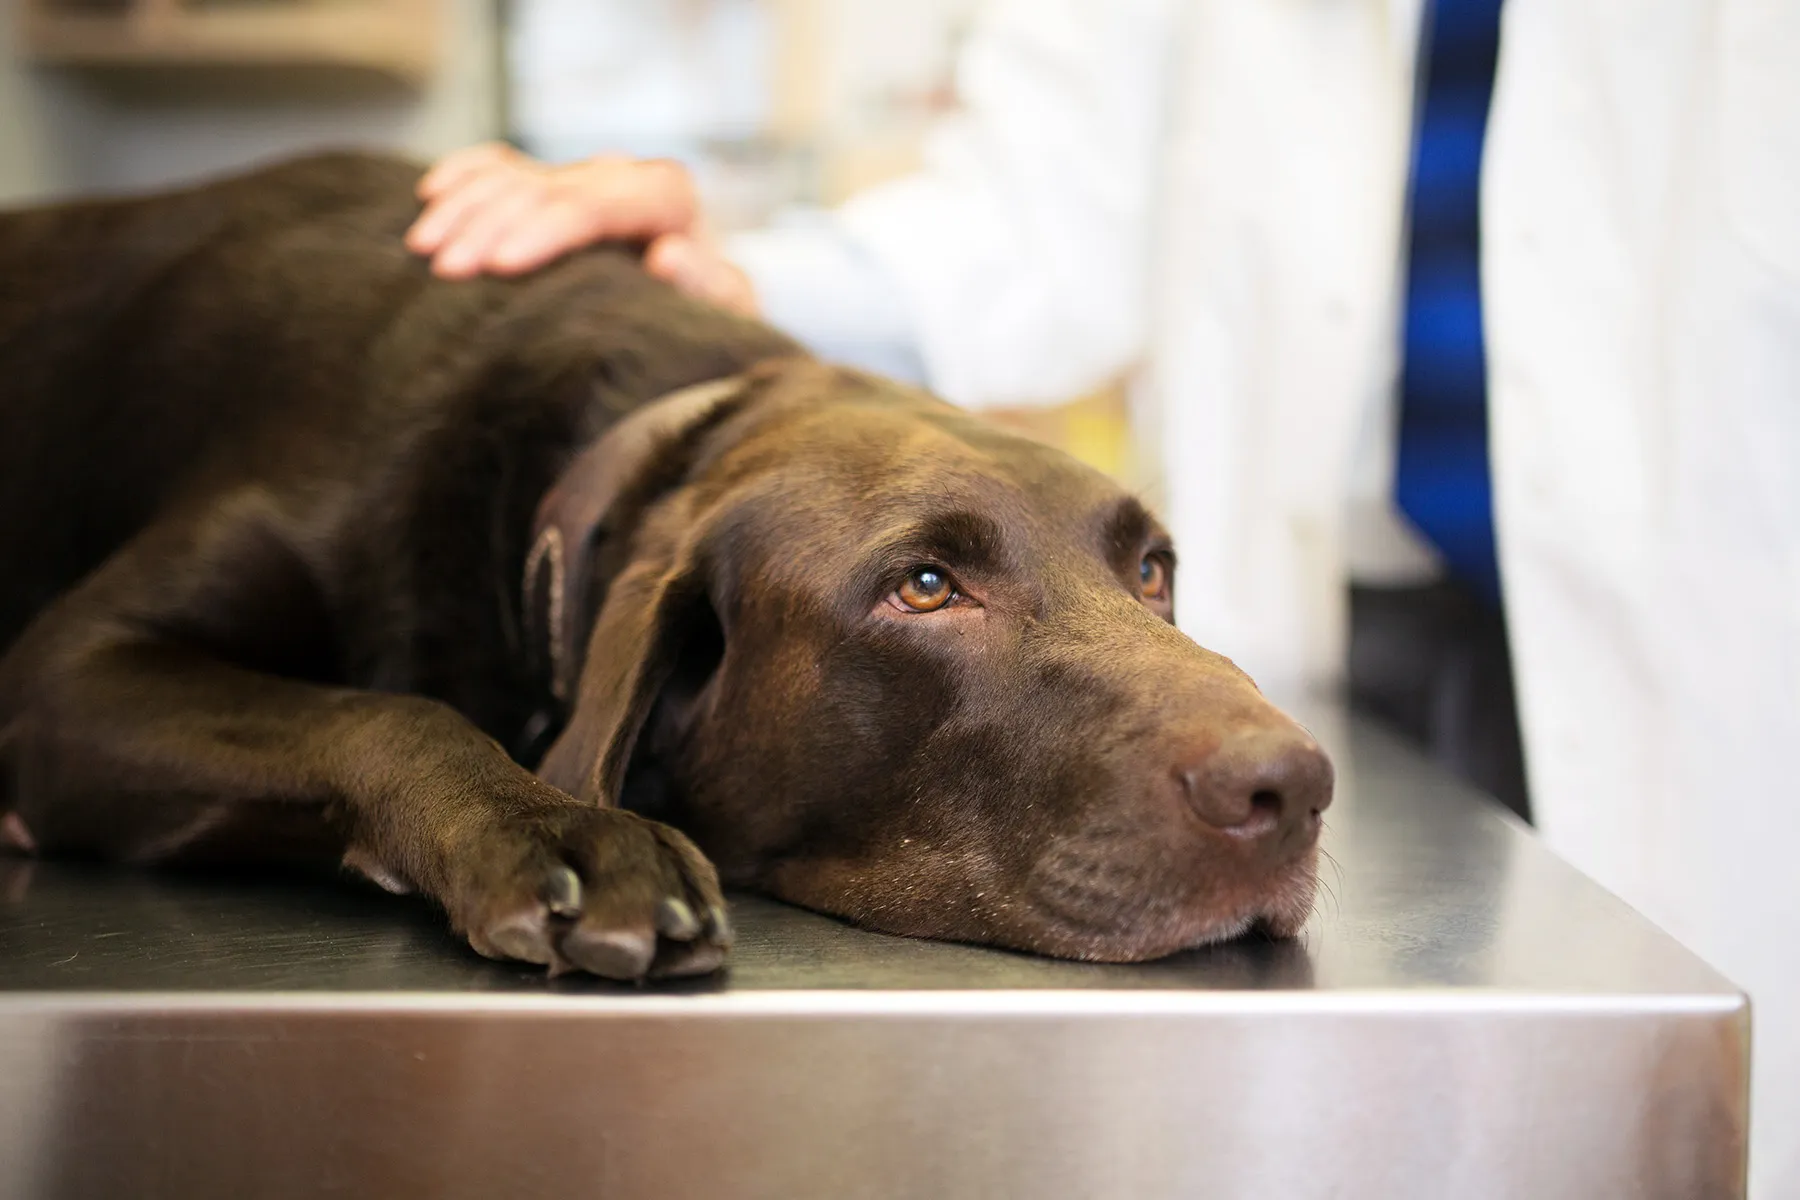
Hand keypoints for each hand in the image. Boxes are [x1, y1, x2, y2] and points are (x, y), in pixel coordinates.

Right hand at [407, 143, 759, 315]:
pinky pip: (502, 167)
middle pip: (542, 189)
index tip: (501, 266)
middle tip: (444, 270)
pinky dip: (466, 176)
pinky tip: (431, 193)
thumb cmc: (711, 321)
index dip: (543, 230)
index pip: (593, 204)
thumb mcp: (723, 313)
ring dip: (464, 208)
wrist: (703, 314)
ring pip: (513, 175)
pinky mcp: (557, 187)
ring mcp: (583, 178)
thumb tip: (668, 253)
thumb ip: (705, 284)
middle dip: (489, 225)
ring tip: (422, 249)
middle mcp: (621, 176)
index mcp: (665, 195)